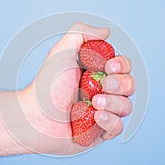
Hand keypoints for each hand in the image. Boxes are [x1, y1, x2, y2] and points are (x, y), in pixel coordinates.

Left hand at [18, 22, 134, 154]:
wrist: (35, 117)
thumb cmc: (46, 86)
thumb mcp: (61, 52)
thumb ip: (81, 33)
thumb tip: (106, 32)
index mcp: (97, 74)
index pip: (123, 67)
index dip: (122, 65)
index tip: (109, 67)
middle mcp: (102, 92)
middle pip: (129, 85)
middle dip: (120, 84)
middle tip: (102, 86)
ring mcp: (102, 112)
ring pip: (126, 106)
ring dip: (113, 103)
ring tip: (94, 103)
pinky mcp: (99, 132)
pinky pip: (118, 127)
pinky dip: (110, 122)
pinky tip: (96, 118)